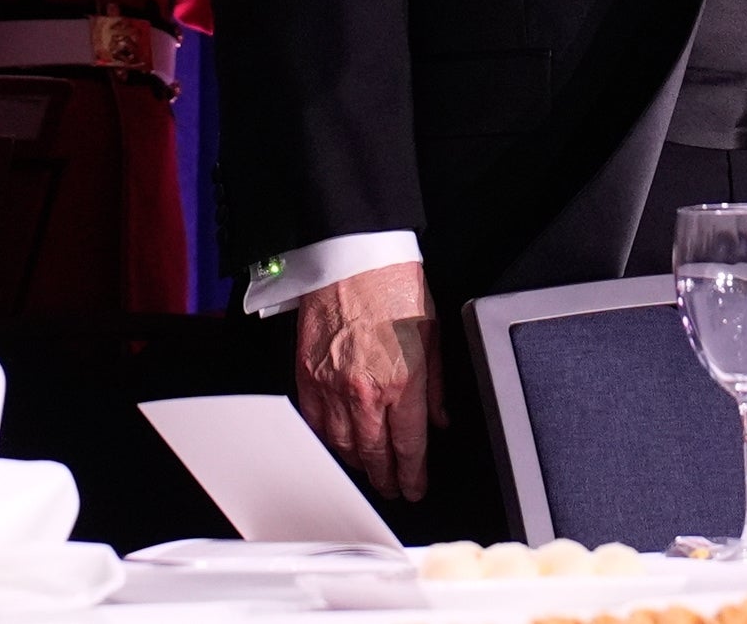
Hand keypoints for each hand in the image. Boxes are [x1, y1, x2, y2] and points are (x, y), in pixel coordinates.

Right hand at [294, 261, 434, 499]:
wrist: (352, 258)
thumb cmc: (393, 285)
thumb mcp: (432, 334)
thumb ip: (437, 385)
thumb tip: (439, 419)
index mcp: (402, 381)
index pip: (409, 447)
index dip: (413, 476)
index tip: (415, 487)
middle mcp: (366, 391)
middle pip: (375, 454)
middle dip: (386, 478)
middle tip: (393, 488)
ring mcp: (333, 386)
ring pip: (344, 445)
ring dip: (358, 464)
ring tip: (370, 470)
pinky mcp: (308, 376)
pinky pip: (316, 423)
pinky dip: (328, 439)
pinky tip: (338, 444)